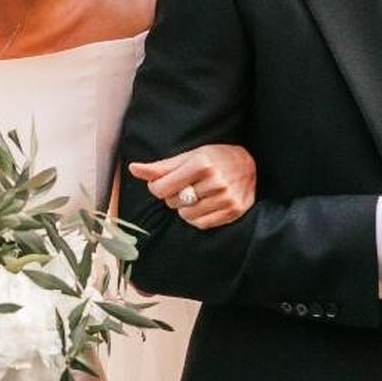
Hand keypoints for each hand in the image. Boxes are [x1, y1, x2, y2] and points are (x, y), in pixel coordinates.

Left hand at [128, 143, 256, 228]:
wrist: (248, 164)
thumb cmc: (213, 158)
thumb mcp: (188, 156)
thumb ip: (160, 167)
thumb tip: (133, 169)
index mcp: (201, 163)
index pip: (161, 188)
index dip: (157, 187)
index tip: (164, 183)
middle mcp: (216, 181)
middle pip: (173, 202)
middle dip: (174, 196)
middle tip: (187, 186)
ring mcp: (226, 197)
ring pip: (186, 215)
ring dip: (185, 208)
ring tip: (196, 195)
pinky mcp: (233, 211)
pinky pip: (201, 224)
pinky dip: (197, 217)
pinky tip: (204, 205)